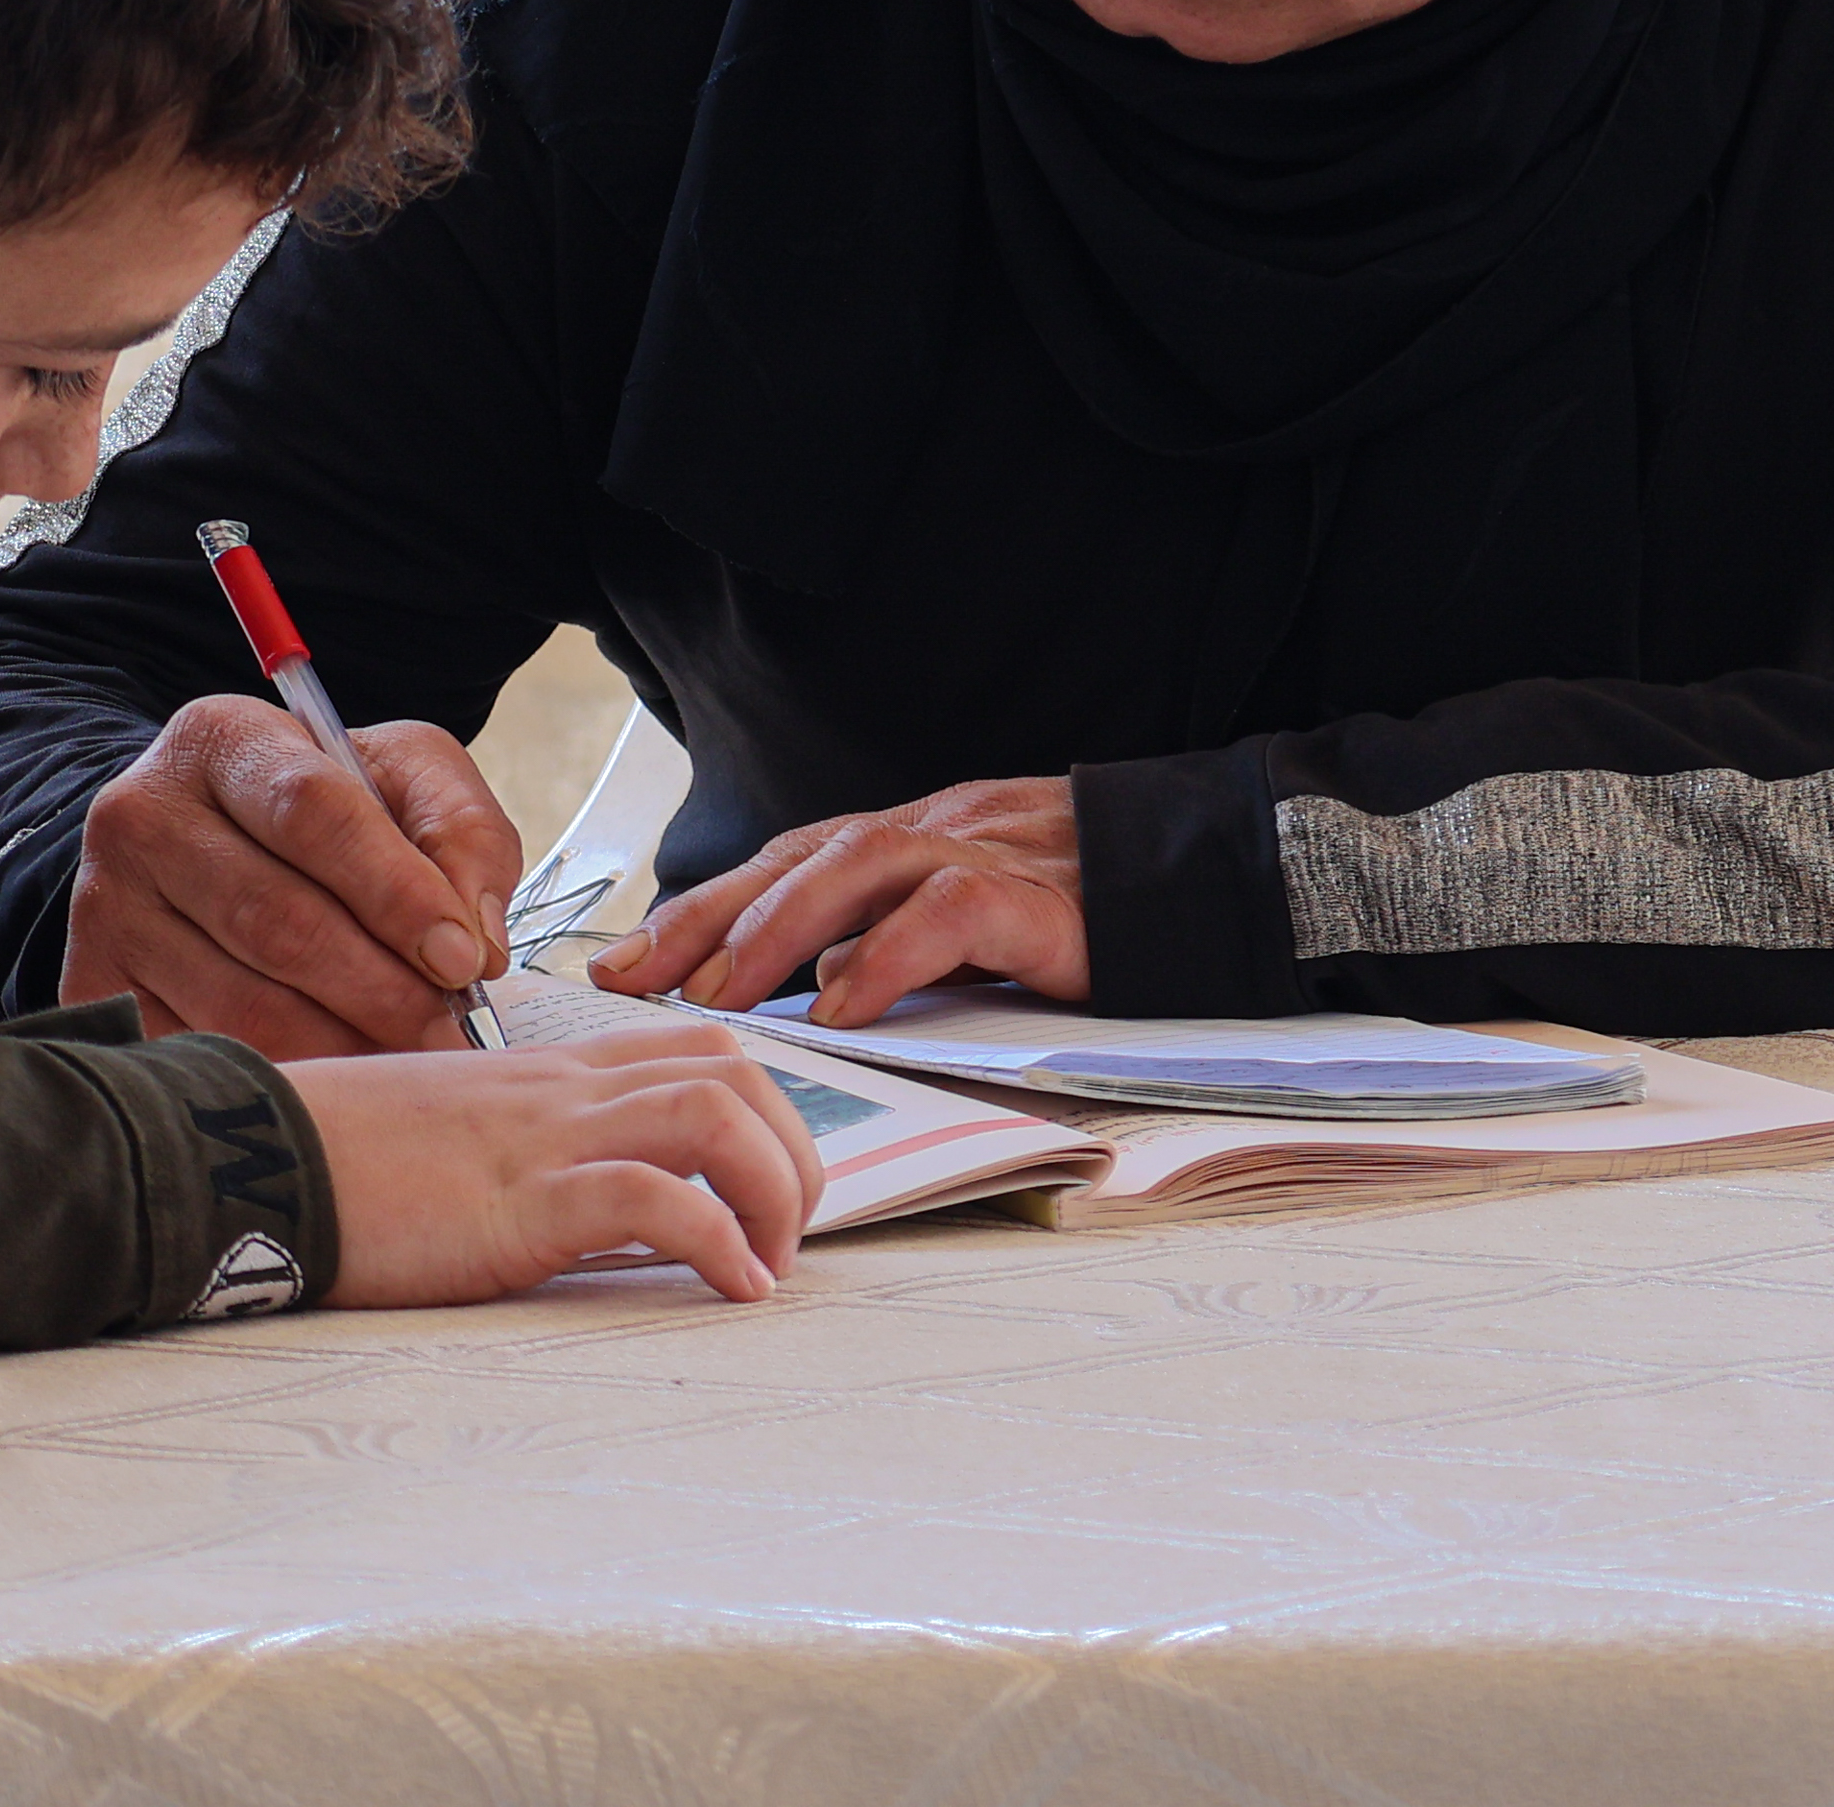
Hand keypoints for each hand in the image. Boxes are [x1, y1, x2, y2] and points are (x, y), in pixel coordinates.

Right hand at [64, 693, 523, 1058]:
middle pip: (274, 919)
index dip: (394, 891)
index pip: (311, 810)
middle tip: (448, 1030)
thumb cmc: (323, 813)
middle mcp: (142, 815)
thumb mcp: (403, 779)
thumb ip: (461, 834)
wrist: (207, 845)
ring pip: (238, 1002)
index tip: (461, 958)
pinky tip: (340, 1086)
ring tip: (408, 1062)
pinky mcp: (94, 987)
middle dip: (379, 987)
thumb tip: (473, 943)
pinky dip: (283, 1080)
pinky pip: (199, 1055)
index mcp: (222, 739)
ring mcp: (107, 906)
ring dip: (341, 1046)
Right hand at [288, 1025, 822, 1305]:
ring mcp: (544, 1138)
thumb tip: (605, 1215)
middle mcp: (563, 1090)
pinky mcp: (520, 1201)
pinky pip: (653, 1197)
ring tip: (770, 1265)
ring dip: (774, 1187)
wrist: (250, 1160)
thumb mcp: (455, 1146)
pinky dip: (717, 1239)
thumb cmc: (338, 1163)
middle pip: (734, 1067)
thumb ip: (529, 1156)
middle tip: (786, 1235)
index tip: (769, 1189)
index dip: (764, 1109)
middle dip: (794, 1148)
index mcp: (548, 1074)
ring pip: (716, 1110)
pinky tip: (731, 1290)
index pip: (694, 1045)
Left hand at [591, 774, 1084, 1029]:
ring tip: (720, 991)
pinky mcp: (1042, 899)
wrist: (1211, 875)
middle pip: (803, 856)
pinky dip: (889, 953)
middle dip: (710, 917)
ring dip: (778, 928)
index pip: (787, 863)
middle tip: (637, 978)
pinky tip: (843, 1002)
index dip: (702, 909)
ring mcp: (989, 854)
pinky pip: (953, 912)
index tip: (622, 964)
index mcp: (914, 839)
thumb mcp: (968, 927)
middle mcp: (938, 832)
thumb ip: (894, 942)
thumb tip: (813, 988)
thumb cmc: (1084, 908)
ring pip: (861, 865)